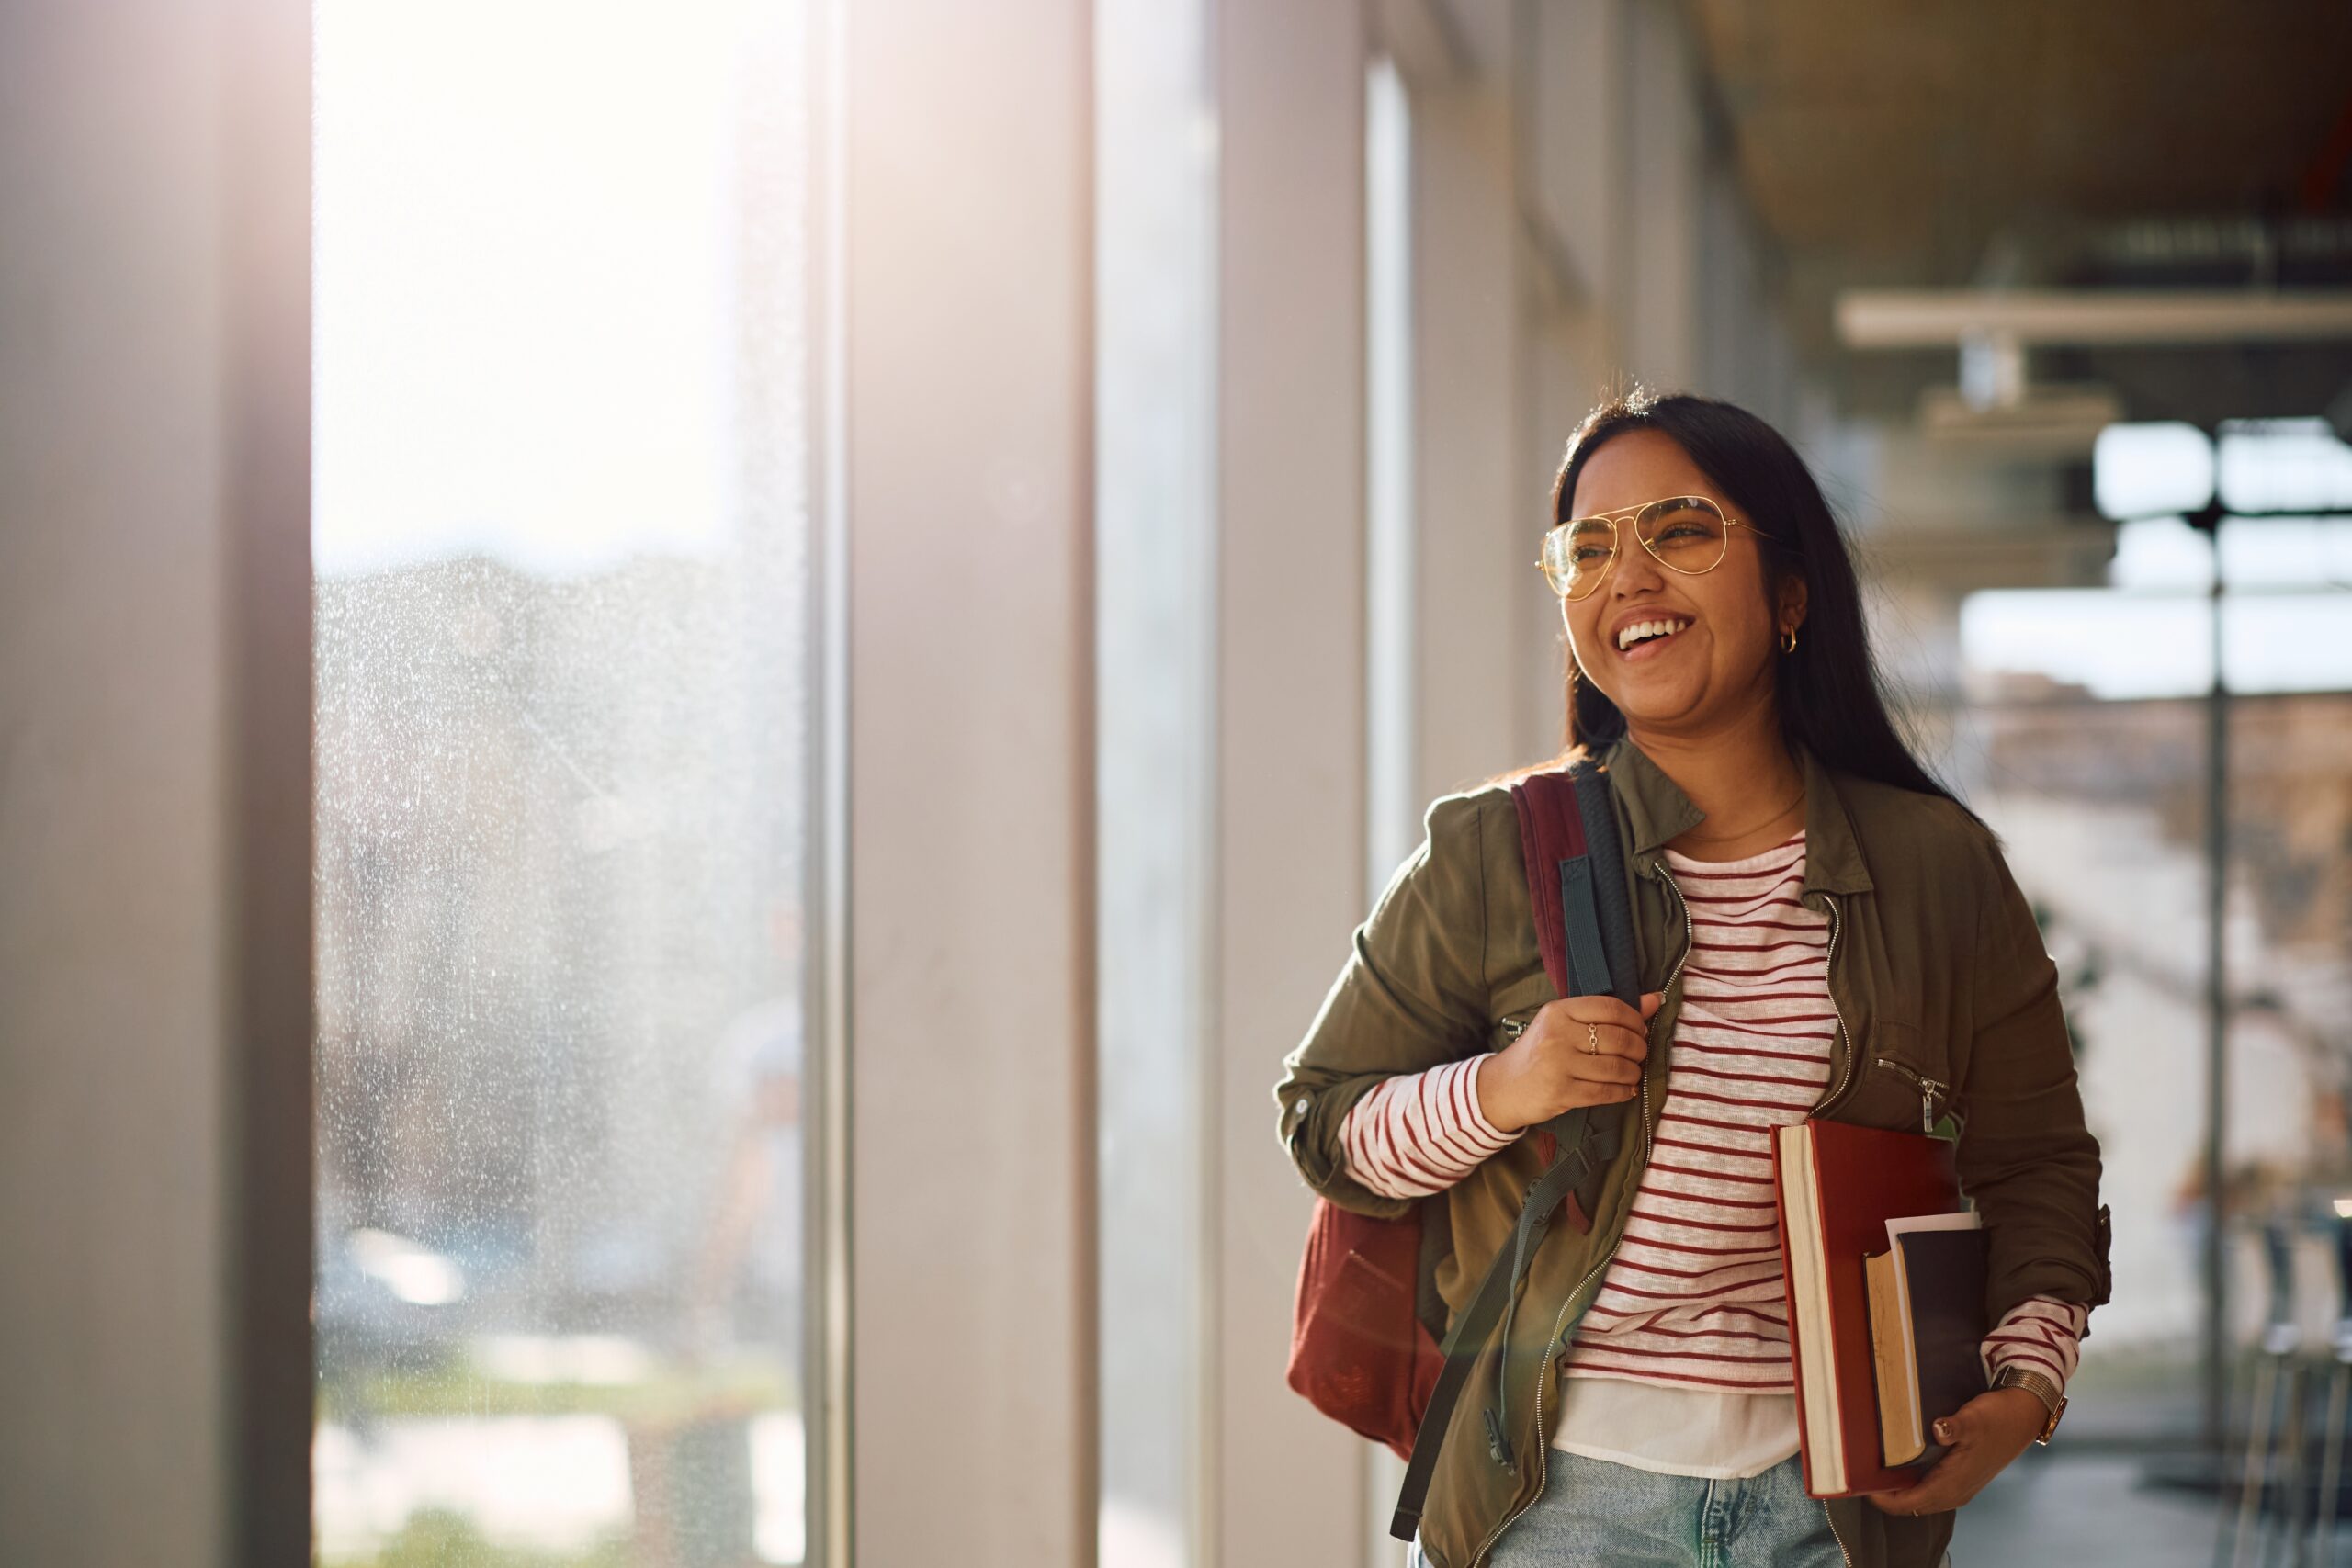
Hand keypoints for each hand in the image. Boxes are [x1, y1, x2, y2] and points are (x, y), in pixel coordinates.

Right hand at [1475, 993, 1661, 1132]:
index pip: (1609, 1008)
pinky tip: (1626, 1090)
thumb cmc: (1539, 1052)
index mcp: (1557, 1011)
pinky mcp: (1561, 1093)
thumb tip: (1655, 999)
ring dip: (1632, 1072)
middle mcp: (1557, 1035)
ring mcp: (1558, 1065)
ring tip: (1632, 1072)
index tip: (1640, 1029)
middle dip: (1638, 1048)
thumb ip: (1607, 1013)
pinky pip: (1605, 1092)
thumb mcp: (1564, 1025)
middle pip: (1617, 1038)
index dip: (1634, 1019)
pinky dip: (1623, 1092)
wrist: (1504, 1086)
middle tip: (1639, 1054)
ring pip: (1615, 1067)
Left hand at [1864, 1387, 2047, 1516]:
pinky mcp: (1962, 1478)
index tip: (1859, 1483)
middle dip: (1885, 1496)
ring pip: (1920, 1498)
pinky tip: (1899, 1465)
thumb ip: (1954, 1427)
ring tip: (1875, 1470)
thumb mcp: (1973, 1419)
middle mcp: (1955, 1492)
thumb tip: (1938, 1428)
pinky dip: (1911, 1484)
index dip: (1882, 1499)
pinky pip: (1929, 1489)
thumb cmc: (1997, 1418)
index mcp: (1953, 1484)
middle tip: (1860, 1473)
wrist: (2023, 1416)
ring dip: (1898, 1490)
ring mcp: (1959, 1487)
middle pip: (1910, 1505)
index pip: (1908, 1504)